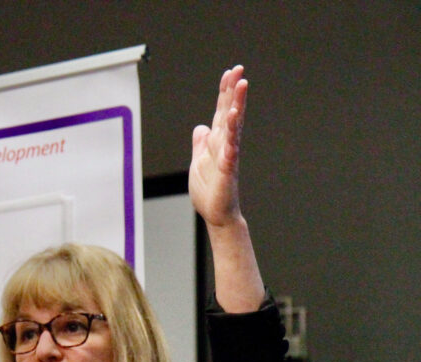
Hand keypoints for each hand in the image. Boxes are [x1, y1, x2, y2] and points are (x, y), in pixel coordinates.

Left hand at [190, 65, 247, 227]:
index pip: (221, 112)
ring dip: (236, 106)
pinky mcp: (228, 170)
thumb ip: (200, 144)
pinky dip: (231, 136)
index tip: (230, 72)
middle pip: (229, 113)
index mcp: (217, 142)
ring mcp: (228, 156)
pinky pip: (230, 151)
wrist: (215, 213)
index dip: (224, 93)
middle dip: (234, 92)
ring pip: (233, 127)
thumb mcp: (198, 162)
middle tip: (239, 71)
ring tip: (241, 87)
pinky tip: (232, 121)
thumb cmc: (209, 190)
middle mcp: (225, 145)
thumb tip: (201, 127)